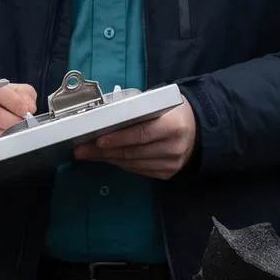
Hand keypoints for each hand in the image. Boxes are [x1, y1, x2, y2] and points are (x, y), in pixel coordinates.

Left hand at [73, 104, 197, 179]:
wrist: (197, 129)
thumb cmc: (171, 112)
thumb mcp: (158, 105)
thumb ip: (137, 112)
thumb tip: (103, 119)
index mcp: (173, 125)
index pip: (142, 134)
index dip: (119, 138)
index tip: (98, 140)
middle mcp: (174, 147)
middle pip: (133, 152)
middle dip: (104, 151)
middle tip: (81, 149)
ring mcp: (171, 164)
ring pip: (133, 163)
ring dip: (108, 159)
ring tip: (88, 154)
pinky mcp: (167, 173)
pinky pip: (138, 170)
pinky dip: (120, 163)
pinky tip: (107, 158)